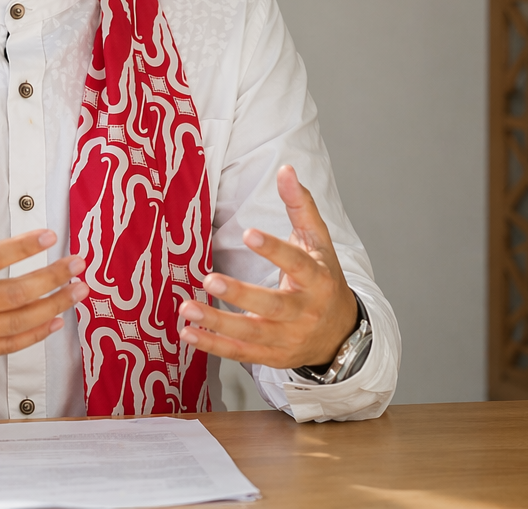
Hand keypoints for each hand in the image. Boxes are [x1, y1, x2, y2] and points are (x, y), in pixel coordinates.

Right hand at [0, 166, 88, 371]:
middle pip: (16, 293)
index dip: (25, 246)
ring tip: (79, 290)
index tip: (50, 234)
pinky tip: (54, 321)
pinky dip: (34, 335)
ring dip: (54, 306)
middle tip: (79, 264)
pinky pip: (7, 346)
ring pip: (19, 322)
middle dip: (54, 277)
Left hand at [179, 164, 358, 369]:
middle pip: (271, 305)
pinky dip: (213, 346)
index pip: (297, 264)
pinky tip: (188, 333)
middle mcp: (304, 313)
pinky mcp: (273, 357)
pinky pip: (241, 353)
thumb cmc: (324, 281)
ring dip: (216, 323)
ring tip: (186, 308)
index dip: (274, 250)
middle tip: (209, 279)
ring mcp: (288, 338)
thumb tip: (286, 170)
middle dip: (240, 294)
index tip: (249, 233)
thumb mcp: (319, 243)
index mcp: (318, 280)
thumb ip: (301, 207)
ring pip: (251, 334)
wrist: (341, 335)